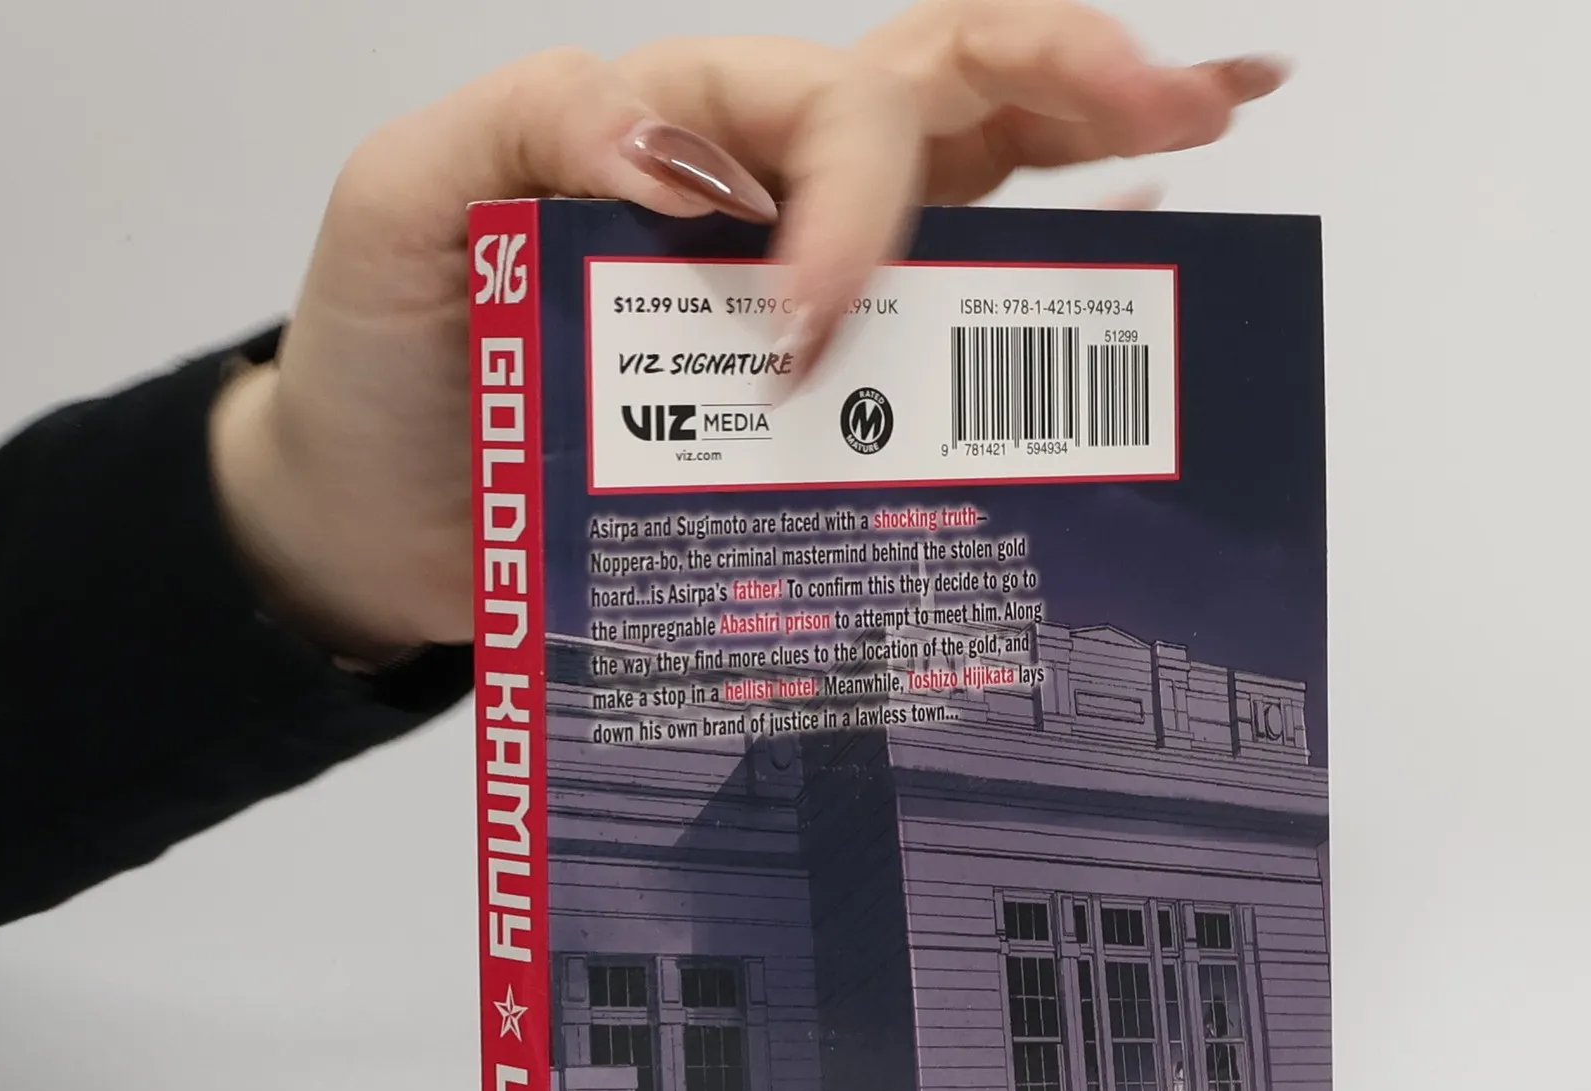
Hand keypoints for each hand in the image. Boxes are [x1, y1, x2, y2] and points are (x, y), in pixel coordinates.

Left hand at [210, 4, 1285, 653]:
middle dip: (1073, 76)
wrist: (376, 515)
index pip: (827, 109)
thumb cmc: (384, 364)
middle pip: (943, 89)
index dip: (855, 205)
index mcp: (674, 123)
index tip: (809, 336)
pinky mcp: (808, 383)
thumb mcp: (402, 207)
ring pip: (976, 182)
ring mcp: (794, 279)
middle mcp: (758, 186)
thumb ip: (523, 135)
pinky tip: (1135, 260)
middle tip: (1188, 101)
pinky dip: (1044, 282)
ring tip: (1214, 125)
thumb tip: (680, 151)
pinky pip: (943, 314)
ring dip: (1101, 151)